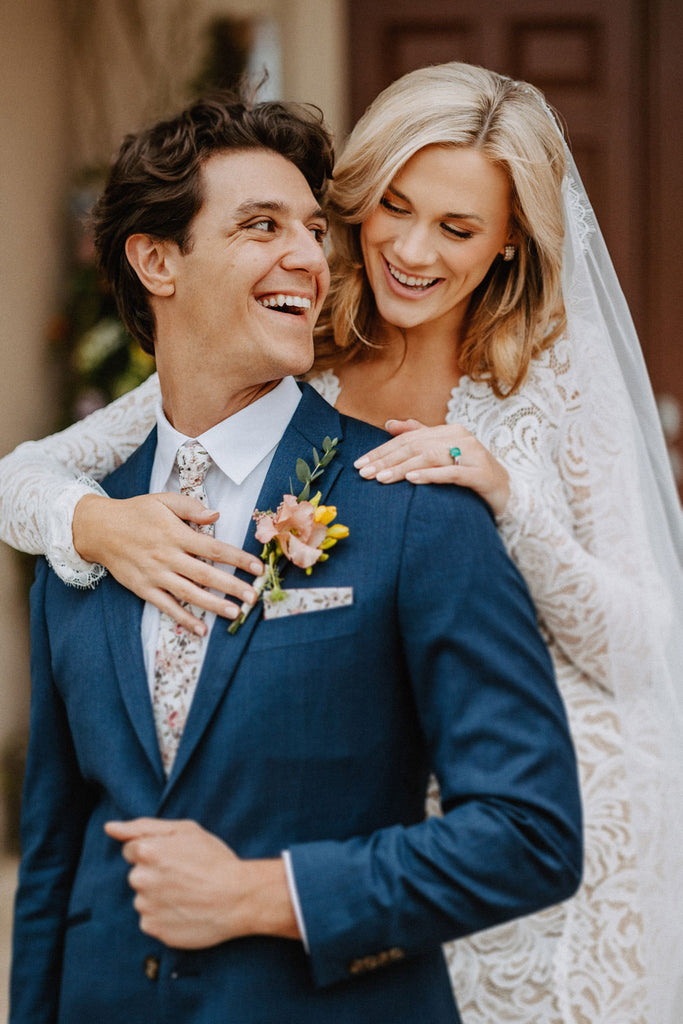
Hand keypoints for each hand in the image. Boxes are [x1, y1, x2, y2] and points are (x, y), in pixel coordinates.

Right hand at [73, 493, 263, 633]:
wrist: (98, 529)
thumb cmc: (136, 512)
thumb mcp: (163, 500)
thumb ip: (191, 507)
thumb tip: (217, 515)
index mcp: (176, 534)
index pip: (214, 548)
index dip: (238, 558)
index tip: (258, 568)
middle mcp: (167, 556)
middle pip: (205, 574)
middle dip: (232, 586)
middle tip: (253, 597)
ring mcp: (155, 575)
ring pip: (189, 593)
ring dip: (213, 605)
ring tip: (235, 614)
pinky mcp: (143, 588)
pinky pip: (166, 607)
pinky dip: (184, 619)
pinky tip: (201, 629)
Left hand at [105, 818, 298, 947]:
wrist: (238, 898)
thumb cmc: (214, 860)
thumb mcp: (185, 830)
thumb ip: (143, 826)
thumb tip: (110, 828)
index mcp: (146, 851)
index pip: (132, 849)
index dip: (155, 851)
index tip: (175, 857)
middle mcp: (141, 879)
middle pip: (137, 874)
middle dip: (154, 873)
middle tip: (184, 875)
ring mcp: (146, 906)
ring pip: (143, 898)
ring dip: (158, 896)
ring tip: (187, 894)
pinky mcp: (153, 929)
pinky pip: (150, 919)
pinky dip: (163, 916)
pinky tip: (185, 910)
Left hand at [354, 419, 510, 515]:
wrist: (509, 493)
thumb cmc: (472, 474)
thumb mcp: (445, 454)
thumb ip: (419, 436)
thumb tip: (389, 423)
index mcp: (449, 431)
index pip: (409, 439)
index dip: (382, 451)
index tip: (360, 464)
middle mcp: (461, 437)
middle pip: (416, 447)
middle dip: (386, 460)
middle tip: (364, 473)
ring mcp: (472, 454)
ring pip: (430, 458)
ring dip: (402, 468)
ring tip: (381, 478)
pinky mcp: (480, 473)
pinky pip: (451, 472)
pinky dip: (430, 475)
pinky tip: (411, 480)